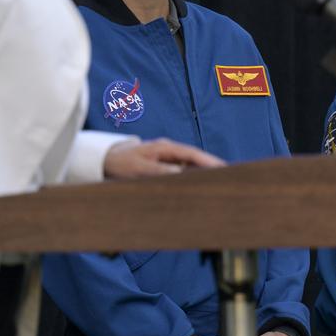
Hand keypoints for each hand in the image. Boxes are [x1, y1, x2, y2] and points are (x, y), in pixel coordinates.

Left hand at [102, 138, 224, 178]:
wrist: (106, 161)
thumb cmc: (121, 164)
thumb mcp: (138, 168)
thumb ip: (158, 171)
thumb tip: (180, 173)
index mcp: (164, 148)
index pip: (192, 154)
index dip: (209, 161)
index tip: (223, 169)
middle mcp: (169, 151)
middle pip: (195, 159)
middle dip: (212, 168)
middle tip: (229, 177)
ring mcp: (167, 159)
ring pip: (190, 166)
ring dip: (203, 174)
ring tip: (218, 185)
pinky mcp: (164, 167)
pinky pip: (182, 172)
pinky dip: (192, 179)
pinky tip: (200, 187)